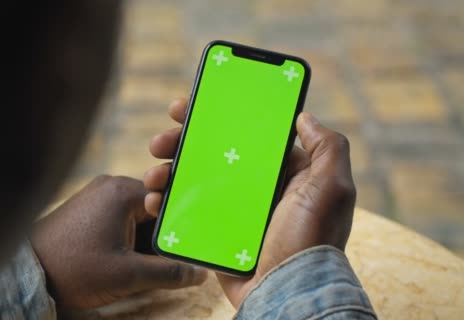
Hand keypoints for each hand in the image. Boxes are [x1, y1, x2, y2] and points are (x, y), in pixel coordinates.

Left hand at [30, 175, 206, 308]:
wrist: (26, 273)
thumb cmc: (74, 269)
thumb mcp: (127, 275)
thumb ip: (169, 273)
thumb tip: (200, 274)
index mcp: (122, 192)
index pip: (168, 198)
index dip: (184, 220)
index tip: (194, 240)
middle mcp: (110, 186)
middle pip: (155, 205)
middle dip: (166, 231)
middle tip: (177, 254)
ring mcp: (97, 196)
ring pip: (139, 213)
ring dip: (148, 236)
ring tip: (154, 260)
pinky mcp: (88, 209)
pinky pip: (122, 217)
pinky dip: (132, 235)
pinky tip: (134, 257)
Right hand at [144, 99, 355, 307]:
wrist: (286, 291)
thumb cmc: (311, 240)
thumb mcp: (331, 190)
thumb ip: (328, 149)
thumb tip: (304, 117)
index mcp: (279, 172)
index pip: (244, 135)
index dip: (216, 117)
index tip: (189, 107)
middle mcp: (253, 186)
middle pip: (210, 153)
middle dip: (181, 141)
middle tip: (160, 140)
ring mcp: (231, 208)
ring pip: (191, 179)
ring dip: (166, 172)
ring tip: (153, 175)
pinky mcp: (214, 230)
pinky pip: (184, 210)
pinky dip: (165, 202)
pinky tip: (153, 199)